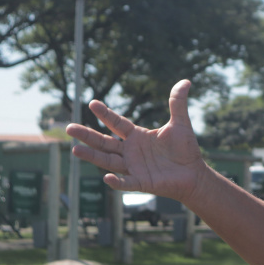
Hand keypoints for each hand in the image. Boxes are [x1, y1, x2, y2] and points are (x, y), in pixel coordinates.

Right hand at [65, 79, 206, 200]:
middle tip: (69, 128)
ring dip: (92, 156)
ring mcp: (133, 168)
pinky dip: (116, 182)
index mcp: (137, 136)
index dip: (106, 114)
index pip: (117, 123)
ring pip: (108, 161)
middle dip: (87, 135)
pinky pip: (126, 183)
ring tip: (75, 149)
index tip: (92, 102)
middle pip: (104, 142)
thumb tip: (186, 81)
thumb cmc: (185, 149)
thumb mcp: (180, 123)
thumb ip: (178, 103)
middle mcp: (130, 151)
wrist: (194, 174)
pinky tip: (107, 178)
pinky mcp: (141, 182)